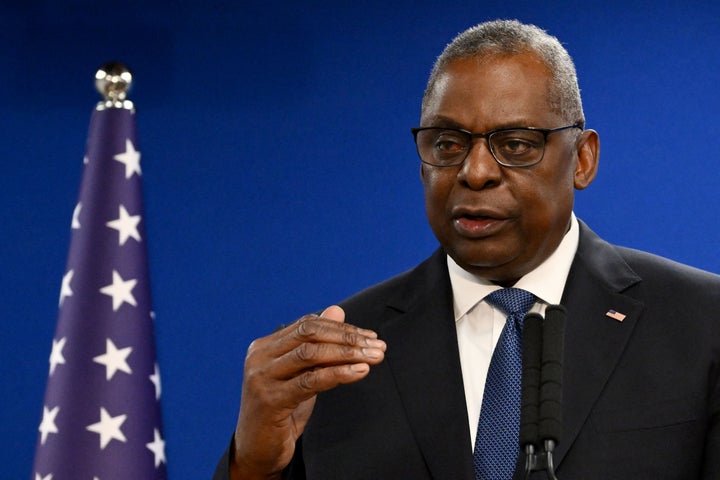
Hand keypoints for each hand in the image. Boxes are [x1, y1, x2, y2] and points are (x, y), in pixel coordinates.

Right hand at [229, 305, 385, 478]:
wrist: (257, 450)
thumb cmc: (280, 410)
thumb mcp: (300, 374)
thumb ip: (316, 344)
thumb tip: (337, 309)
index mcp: (265, 346)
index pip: (308, 325)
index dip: (341, 328)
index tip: (370, 336)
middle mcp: (260, 357)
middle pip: (309, 334)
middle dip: (348, 337)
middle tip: (377, 345)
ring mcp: (262, 378)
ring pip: (311, 353)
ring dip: (348, 354)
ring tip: (374, 358)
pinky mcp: (270, 400)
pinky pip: (310, 380)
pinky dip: (339, 373)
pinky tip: (359, 372)